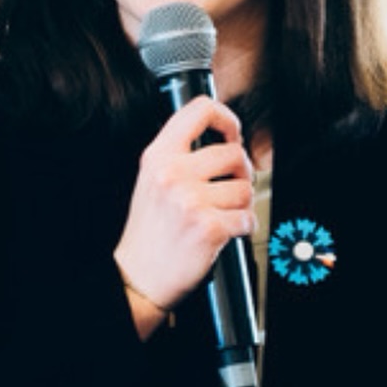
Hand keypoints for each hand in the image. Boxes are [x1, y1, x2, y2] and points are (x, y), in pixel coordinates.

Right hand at [114, 96, 253, 327]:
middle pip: (235, 153)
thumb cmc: (148, 231)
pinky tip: (224, 232)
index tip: (232, 135)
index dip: (227, 118)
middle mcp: (173, 174)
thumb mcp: (152, 179)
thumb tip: (225, 139)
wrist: (137, 276)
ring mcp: (191, 201)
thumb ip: (180, 154)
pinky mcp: (209, 228)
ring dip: (241, 204)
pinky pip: (248, 218)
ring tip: (221, 214)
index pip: (201, 109)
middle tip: (229, 188)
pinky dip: (243, 228)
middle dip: (241, 173)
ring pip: (246, 188)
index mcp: (158, 155)